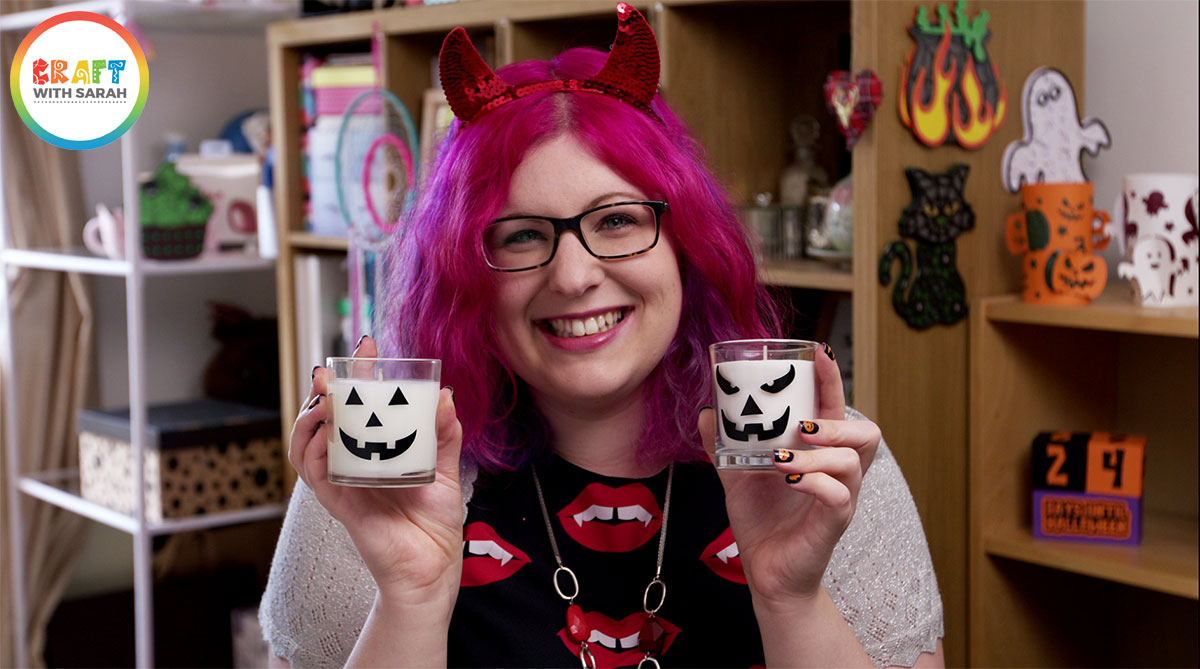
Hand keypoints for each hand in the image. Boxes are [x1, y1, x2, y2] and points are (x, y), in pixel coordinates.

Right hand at [289, 336, 464, 607]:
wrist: (433, 565)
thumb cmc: (437, 519)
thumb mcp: (448, 468)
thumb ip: (446, 433)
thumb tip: (446, 395)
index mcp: (379, 447)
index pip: (360, 403)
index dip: (358, 372)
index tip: (367, 344)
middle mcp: (356, 460)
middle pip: (327, 416)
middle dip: (325, 388)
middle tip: (335, 368)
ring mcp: (343, 480)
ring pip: (307, 442)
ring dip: (309, 416)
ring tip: (323, 399)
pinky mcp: (338, 502)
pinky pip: (314, 473)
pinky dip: (313, 450)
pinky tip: (324, 433)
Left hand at [699, 343, 880, 608]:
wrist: (765, 571)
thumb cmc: (762, 519)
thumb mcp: (737, 475)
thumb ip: (725, 445)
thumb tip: (706, 412)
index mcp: (820, 453)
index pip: (836, 409)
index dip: (832, 380)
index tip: (818, 353)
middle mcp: (838, 473)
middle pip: (867, 435)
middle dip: (838, 422)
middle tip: (804, 425)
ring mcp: (840, 499)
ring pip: (851, 464)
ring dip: (818, 454)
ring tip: (783, 457)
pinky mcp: (833, 525)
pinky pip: (838, 498)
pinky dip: (814, 484)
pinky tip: (788, 479)